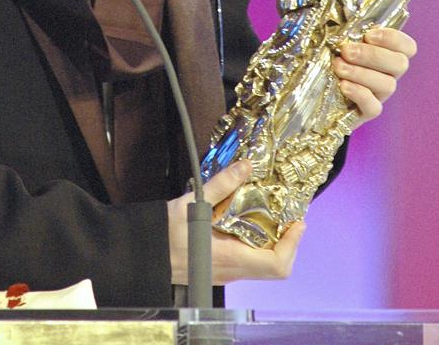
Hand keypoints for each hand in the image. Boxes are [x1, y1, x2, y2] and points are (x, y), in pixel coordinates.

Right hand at [167, 161, 305, 285]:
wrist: (142, 255)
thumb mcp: (193, 204)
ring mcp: (226, 273)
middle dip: (287, 243)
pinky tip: (247, 225)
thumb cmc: (164, 234)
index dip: (293, 244)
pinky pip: (248, 263)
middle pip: (275, 268)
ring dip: (272, 244)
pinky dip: (256, 246)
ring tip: (270, 217)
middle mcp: (232, 271)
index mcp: (231, 258)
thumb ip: (221, 185)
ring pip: (262, 266)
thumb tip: (246, 166)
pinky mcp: (218, 270)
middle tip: (288, 218)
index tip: (298, 222)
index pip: (276, 264)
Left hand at [332, 27, 416, 128]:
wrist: (311, 92)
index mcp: (385, 54)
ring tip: (338, 67)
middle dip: (372, 55)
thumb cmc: (326, 60)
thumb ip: (344, 32)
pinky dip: (360, 94)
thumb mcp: (334, 42)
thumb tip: (342, 18)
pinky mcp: (366, 113)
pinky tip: (343, 85)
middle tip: (346, 51)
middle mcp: (387, 75)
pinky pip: (374, 107)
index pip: (406, 46)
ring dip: (361, 73)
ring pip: (387, 85)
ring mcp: (378, 95)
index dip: (393, 38)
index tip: (369, 35)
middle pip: (399, 64)